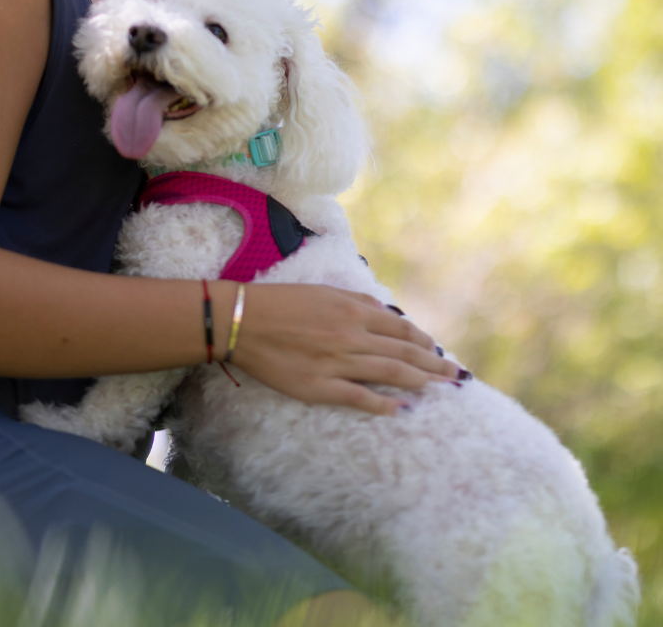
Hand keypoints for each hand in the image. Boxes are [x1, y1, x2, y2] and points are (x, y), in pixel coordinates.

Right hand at [223, 283, 462, 416]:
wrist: (243, 321)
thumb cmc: (280, 302)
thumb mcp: (322, 291)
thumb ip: (357, 301)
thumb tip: (386, 312)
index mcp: (352, 310)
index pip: (401, 327)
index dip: (424, 340)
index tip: (438, 351)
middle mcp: (352, 336)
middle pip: (404, 352)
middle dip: (434, 364)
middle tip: (456, 376)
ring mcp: (338, 363)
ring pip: (390, 373)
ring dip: (420, 382)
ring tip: (440, 389)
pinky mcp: (321, 387)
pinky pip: (360, 398)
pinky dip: (385, 405)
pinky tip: (403, 409)